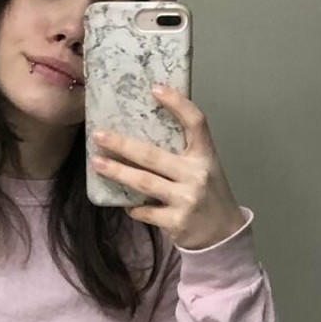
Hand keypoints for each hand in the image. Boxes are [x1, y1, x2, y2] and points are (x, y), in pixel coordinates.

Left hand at [91, 85, 245, 249]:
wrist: (223, 233)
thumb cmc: (207, 193)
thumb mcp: (202, 167)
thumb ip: (181, 153)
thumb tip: (140, 132)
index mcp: (205, 156)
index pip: (196, 122)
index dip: (177, 104)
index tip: (155, 88)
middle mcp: (197, 174)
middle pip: (152, 155)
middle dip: (122, 144)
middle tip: (99, 135)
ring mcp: (186, 199)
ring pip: (143, 182)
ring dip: (117, 172)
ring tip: (97, 163)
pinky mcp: (176, 221)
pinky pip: (144, 211)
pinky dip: (131, 207)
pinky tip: (124, 203)